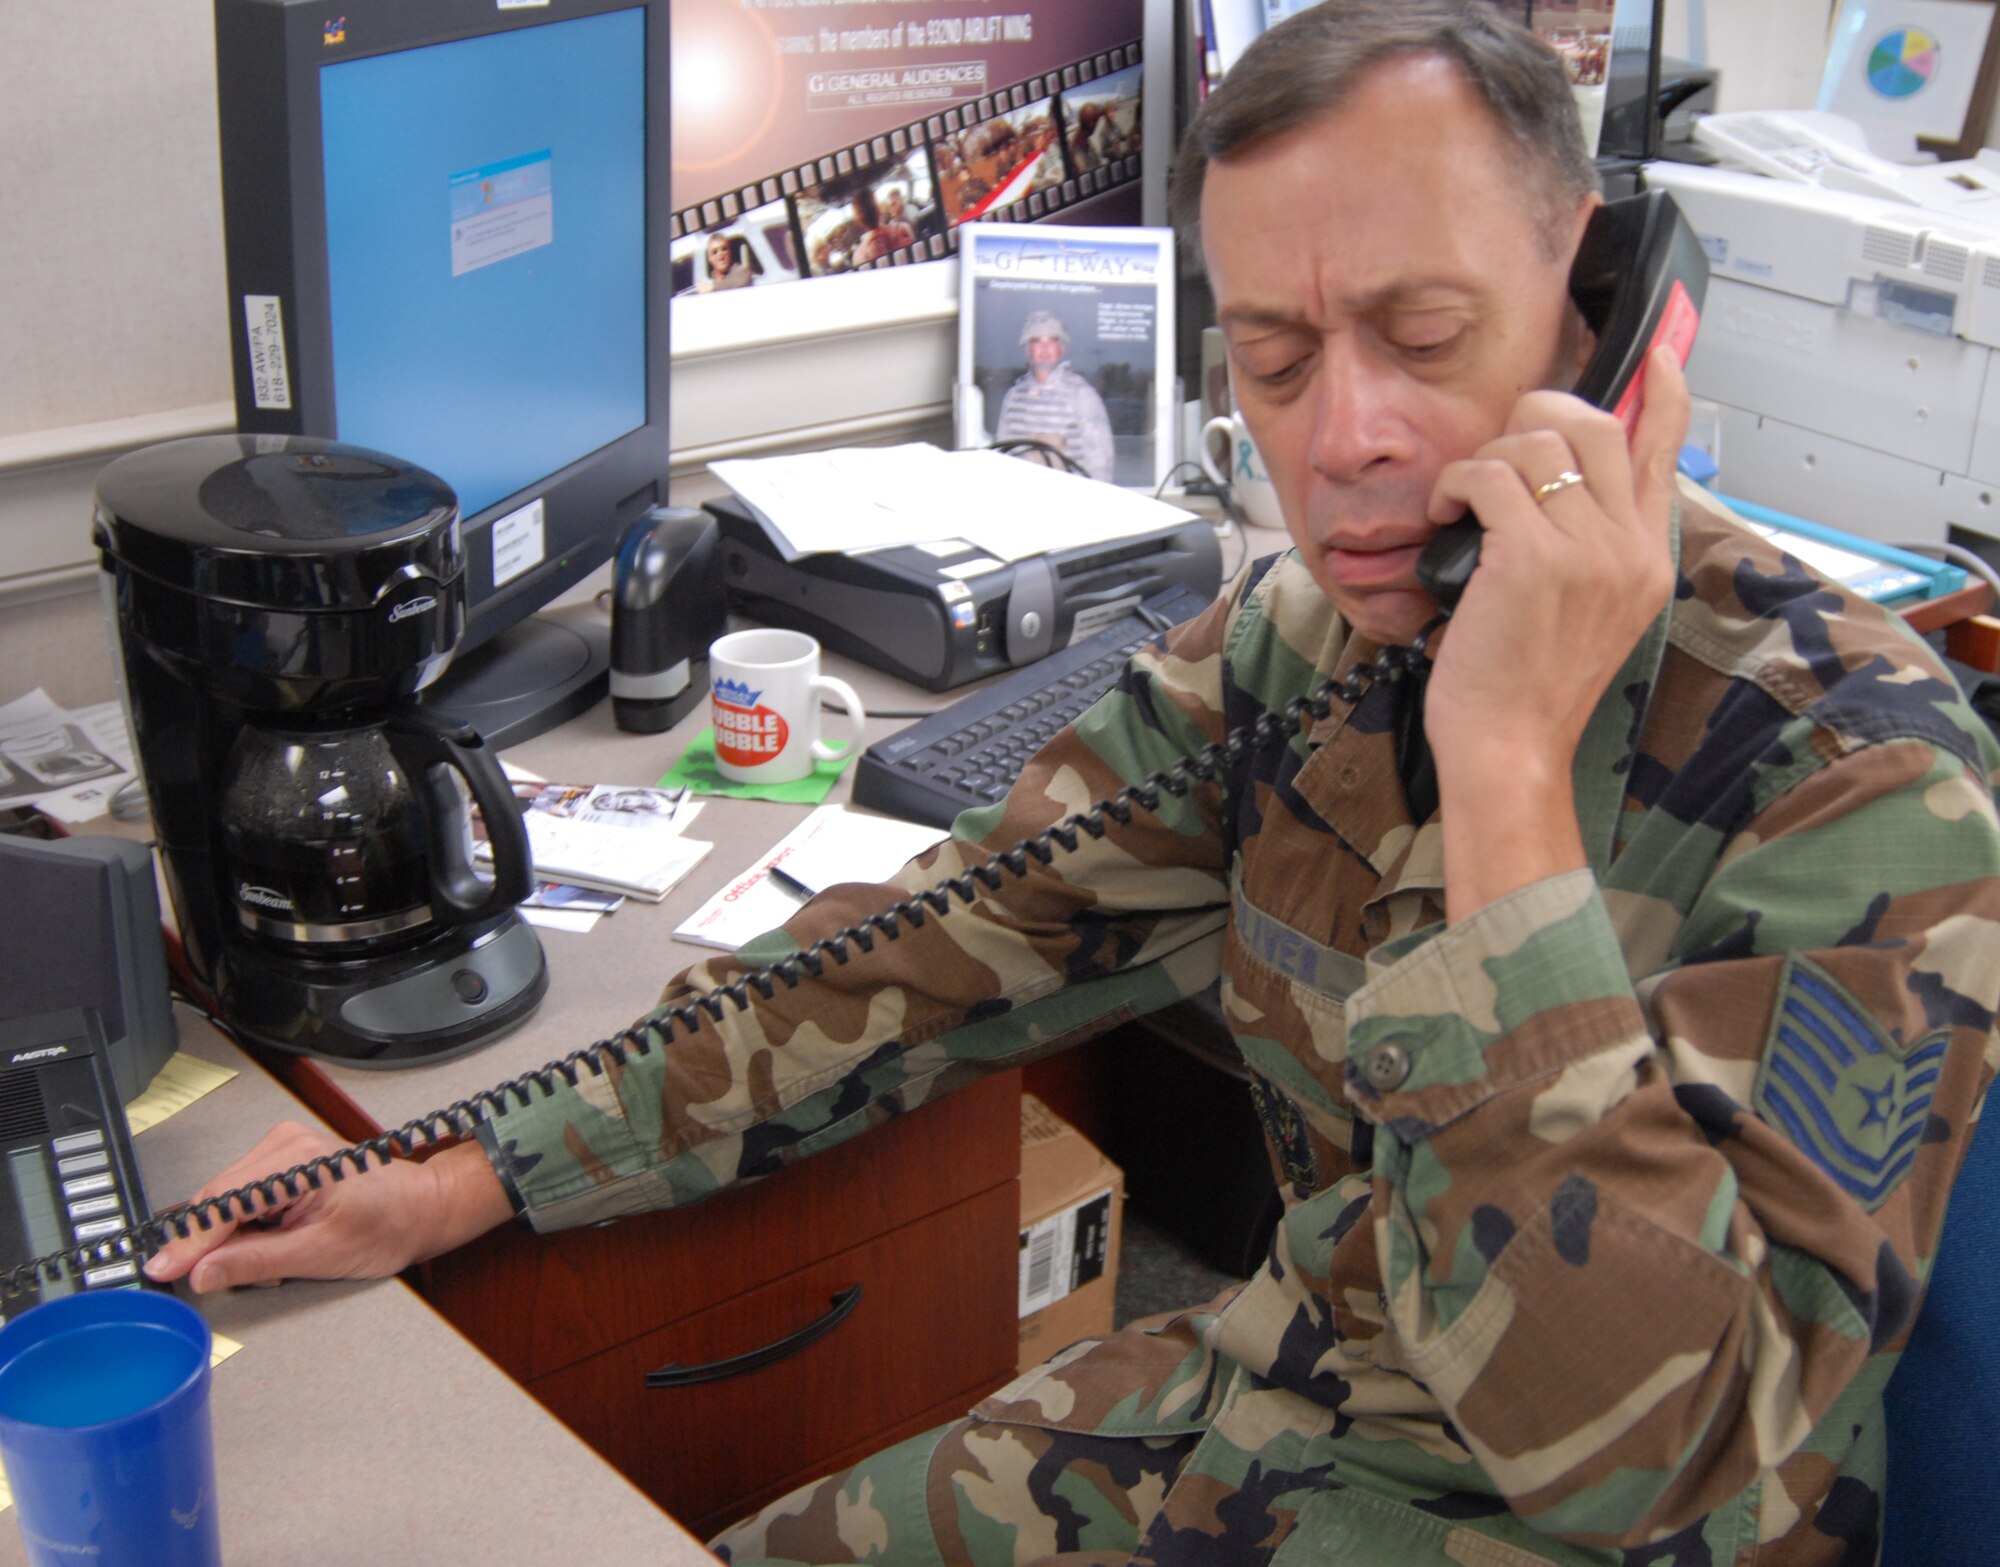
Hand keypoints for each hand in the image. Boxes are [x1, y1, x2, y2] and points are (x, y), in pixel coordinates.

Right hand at [142, 1122, 512, 1293]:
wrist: (423, 1208)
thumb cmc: (388, 1225)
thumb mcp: (319, 1255)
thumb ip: (255, 1262)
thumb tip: (203, 1272)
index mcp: (295, 1160)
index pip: (222, 1203)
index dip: (189, 1241)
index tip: (162, 1268)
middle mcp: (284, 1144)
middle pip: (217, 1199)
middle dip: (215, 1243)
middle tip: (223, 1278)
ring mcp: (284, 1149)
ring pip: (227, 1200)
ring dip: (236, 1236)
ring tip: (276, 1259)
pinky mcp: (285, 1161)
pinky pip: (246, 1196)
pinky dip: (250, 1225)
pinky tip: (277, 1241)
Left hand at [1423, 345, 1688, 918]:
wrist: (1512, 750)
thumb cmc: (1528, 689)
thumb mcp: (1583, 614)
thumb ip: (1586, 549)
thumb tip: (1552, 485)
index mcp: (1647, 559)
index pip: (1667, 451)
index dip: (1665, 390)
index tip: (1658, 350)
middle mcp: (1628, 548)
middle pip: (1596, 423)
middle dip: (1535, 413)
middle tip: (1497, 447)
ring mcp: (1587, 551)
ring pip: (1536, 442)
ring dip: (1485, 456)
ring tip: (1460, 500)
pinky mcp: (1533, 558)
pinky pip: (1489, 475)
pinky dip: (1455, 483)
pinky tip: (1443, 514)